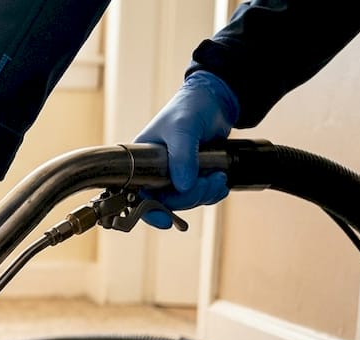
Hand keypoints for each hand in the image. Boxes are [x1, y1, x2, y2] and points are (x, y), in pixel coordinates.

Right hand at [135, 70, 239, 227]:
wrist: (216, 100)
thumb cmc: (190, 106)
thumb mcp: (183, 128)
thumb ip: (181, 157)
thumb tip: (183, 186)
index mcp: (143, 160)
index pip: (139, 194)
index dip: (150, 210)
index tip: (164, 219)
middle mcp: (156, 171)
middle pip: (167, 202)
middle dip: (190, 197)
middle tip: (208, 183)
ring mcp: (175, 175)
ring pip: (185, 201)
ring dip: (204, 194)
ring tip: (218, 178)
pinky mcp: (192, 175)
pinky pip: (199, 195)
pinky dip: (212, 192)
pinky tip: (219, 180)